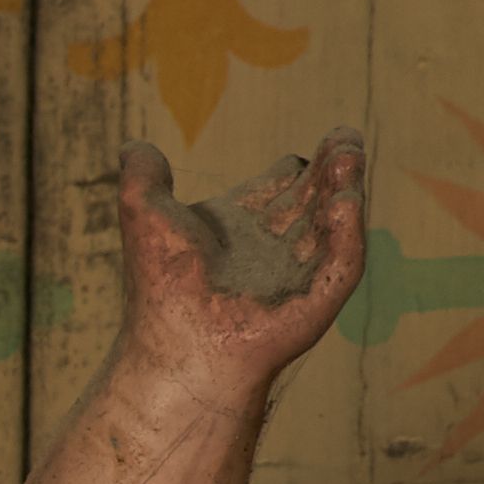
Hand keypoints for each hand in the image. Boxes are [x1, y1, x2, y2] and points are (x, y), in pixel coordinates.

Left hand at [118, 127, 365, 389]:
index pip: (284, 182)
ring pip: (336, 219)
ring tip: (349, 153)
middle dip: (334, 165)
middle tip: (344, 139)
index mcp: (243, 223)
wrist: (178, 345)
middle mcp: (274, 245)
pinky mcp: (319, 297)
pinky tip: (346, 200)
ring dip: (347, 186)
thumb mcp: (144, 215)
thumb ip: (142, 174)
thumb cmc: (160, 286)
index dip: (297, 165)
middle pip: (317, 194)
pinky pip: (345, 258)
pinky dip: (349, 228)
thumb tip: (133, 146)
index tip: (302, 153)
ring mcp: (300, 271)